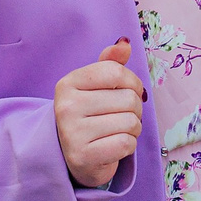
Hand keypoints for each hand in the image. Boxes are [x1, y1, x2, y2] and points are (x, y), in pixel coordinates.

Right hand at [55, 38, 145, 189]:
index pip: (116, 71)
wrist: (74, 156)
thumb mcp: (95, 85)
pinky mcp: (83, 157)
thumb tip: (124, 43)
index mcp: (67, 83)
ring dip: (133, 128)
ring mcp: (72, 134)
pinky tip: (114, 145)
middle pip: (128, 98)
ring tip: (117, 130)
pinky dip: (129, 145)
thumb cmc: (90, 115)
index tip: (128, 91)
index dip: (132, 82)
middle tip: (121, 116)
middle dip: (135, 108)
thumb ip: (110, 63)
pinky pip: (127, 143)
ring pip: (131, 122)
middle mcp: (66, 107)